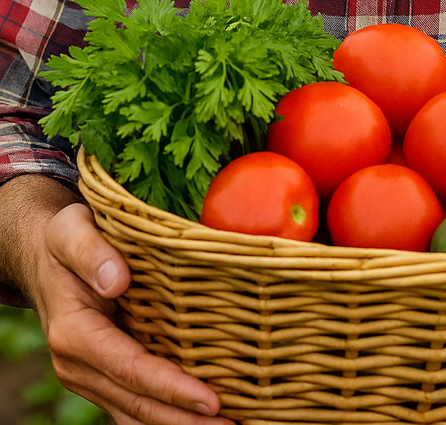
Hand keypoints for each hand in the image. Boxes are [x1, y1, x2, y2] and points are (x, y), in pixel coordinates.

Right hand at [34, 201, 234, 424]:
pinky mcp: (102, 376)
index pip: (130, 369)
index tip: (210, 400)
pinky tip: (198, 416)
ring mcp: (90, 376)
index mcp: (74, 333)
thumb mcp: (71, 230)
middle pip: (137, 403)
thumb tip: (117, 280)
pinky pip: (134, 404)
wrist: (45, 257)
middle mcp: (78, 365)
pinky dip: (166, 414)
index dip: (171, 388)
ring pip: (136, 412)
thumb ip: (91, 252)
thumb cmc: (64, 239)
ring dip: (178, 424)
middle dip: (184, 419)